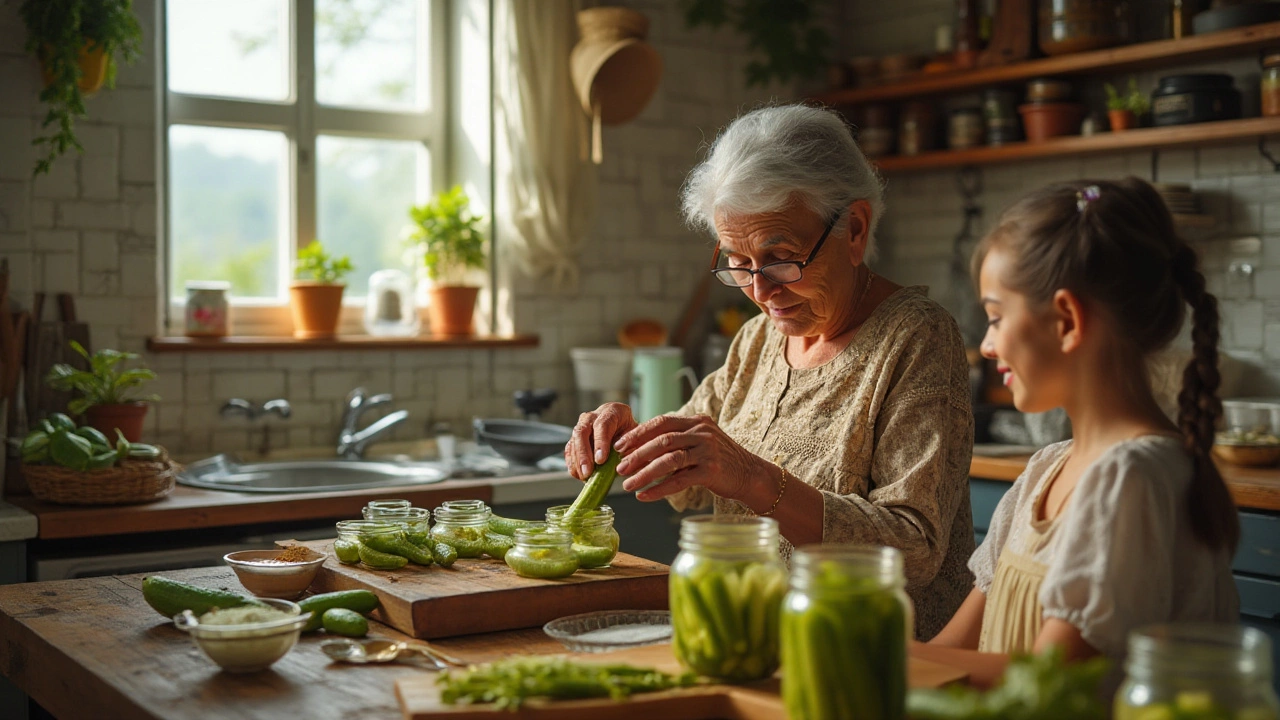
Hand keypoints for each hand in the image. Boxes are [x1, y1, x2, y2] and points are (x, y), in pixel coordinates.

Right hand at [565, 403, 636, 480]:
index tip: (600, 460)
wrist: (626, 432)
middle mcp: (594, 416)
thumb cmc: (633, 436)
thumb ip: (632, 448)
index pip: (603, 424)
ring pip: (574, 441)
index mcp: (613, 411)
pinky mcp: (575, 437)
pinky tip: (578, 474)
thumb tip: (624, 463)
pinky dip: (572, 462)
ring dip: (577, 460)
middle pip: (583, 431)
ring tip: (583, 476)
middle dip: (584, 453)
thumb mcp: (638, 439)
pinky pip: (569, 449)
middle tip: (588, 472)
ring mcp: (582, 425)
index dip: (600, 442)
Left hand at [614, 414, 770, 502]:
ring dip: (644, 473)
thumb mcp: (699, 442)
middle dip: (637, 455)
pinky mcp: (711, 470)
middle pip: (662, 440)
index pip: (661, 422)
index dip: (638, 434)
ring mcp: (707, 451)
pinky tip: (645, 496)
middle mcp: (702, 432)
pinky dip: (659, 489)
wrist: (749, 474)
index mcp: (696, 421)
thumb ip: (677, 439)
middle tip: (619, 468)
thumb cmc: (719, 460)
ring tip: (628, 485)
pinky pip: (679, 480)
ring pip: (668, 460)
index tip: (619, 446)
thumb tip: (640, 448)